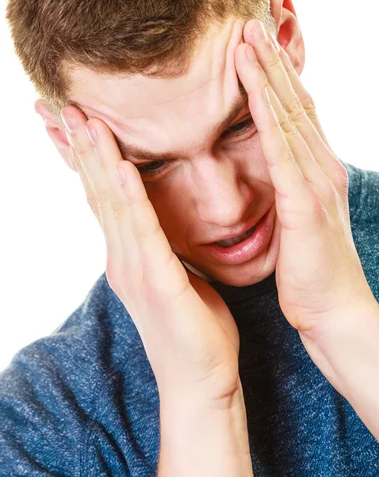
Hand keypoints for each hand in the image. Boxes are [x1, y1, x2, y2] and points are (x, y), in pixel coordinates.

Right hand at [60, 107, 239, 405]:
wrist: (201, 381)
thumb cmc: (193, 327)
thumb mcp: (174, 275)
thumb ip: (160, 246)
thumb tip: (159, 223)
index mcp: (130, 254)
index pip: (105, 195)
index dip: (92, 157)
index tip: (83, 119)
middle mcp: (123, 257)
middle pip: (98, 192)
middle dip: (84, 148)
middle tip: (67, 106)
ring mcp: (135, 270)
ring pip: (112, 205)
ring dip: (99, 160)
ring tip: (86, 121)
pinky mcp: (157, 284)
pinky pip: (144, 232)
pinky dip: (130, 197)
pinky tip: (123, 167)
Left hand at [234, 20, 374, 339]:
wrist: (335, 312)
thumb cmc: (310, 270)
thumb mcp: (297, 218)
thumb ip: (286, 186)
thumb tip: (270, 165)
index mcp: (315, 169)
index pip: (295, 110)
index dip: (278, 73)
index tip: (258, 39)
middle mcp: (320, 166)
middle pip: (294, 101)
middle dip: (274, 58)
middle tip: (254, 16)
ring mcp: (316, 181)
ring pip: (288, 116)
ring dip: (267, 75)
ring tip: (247, 37)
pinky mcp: (305, 203)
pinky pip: (282, 150)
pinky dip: (266, 115)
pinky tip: (252, 88)